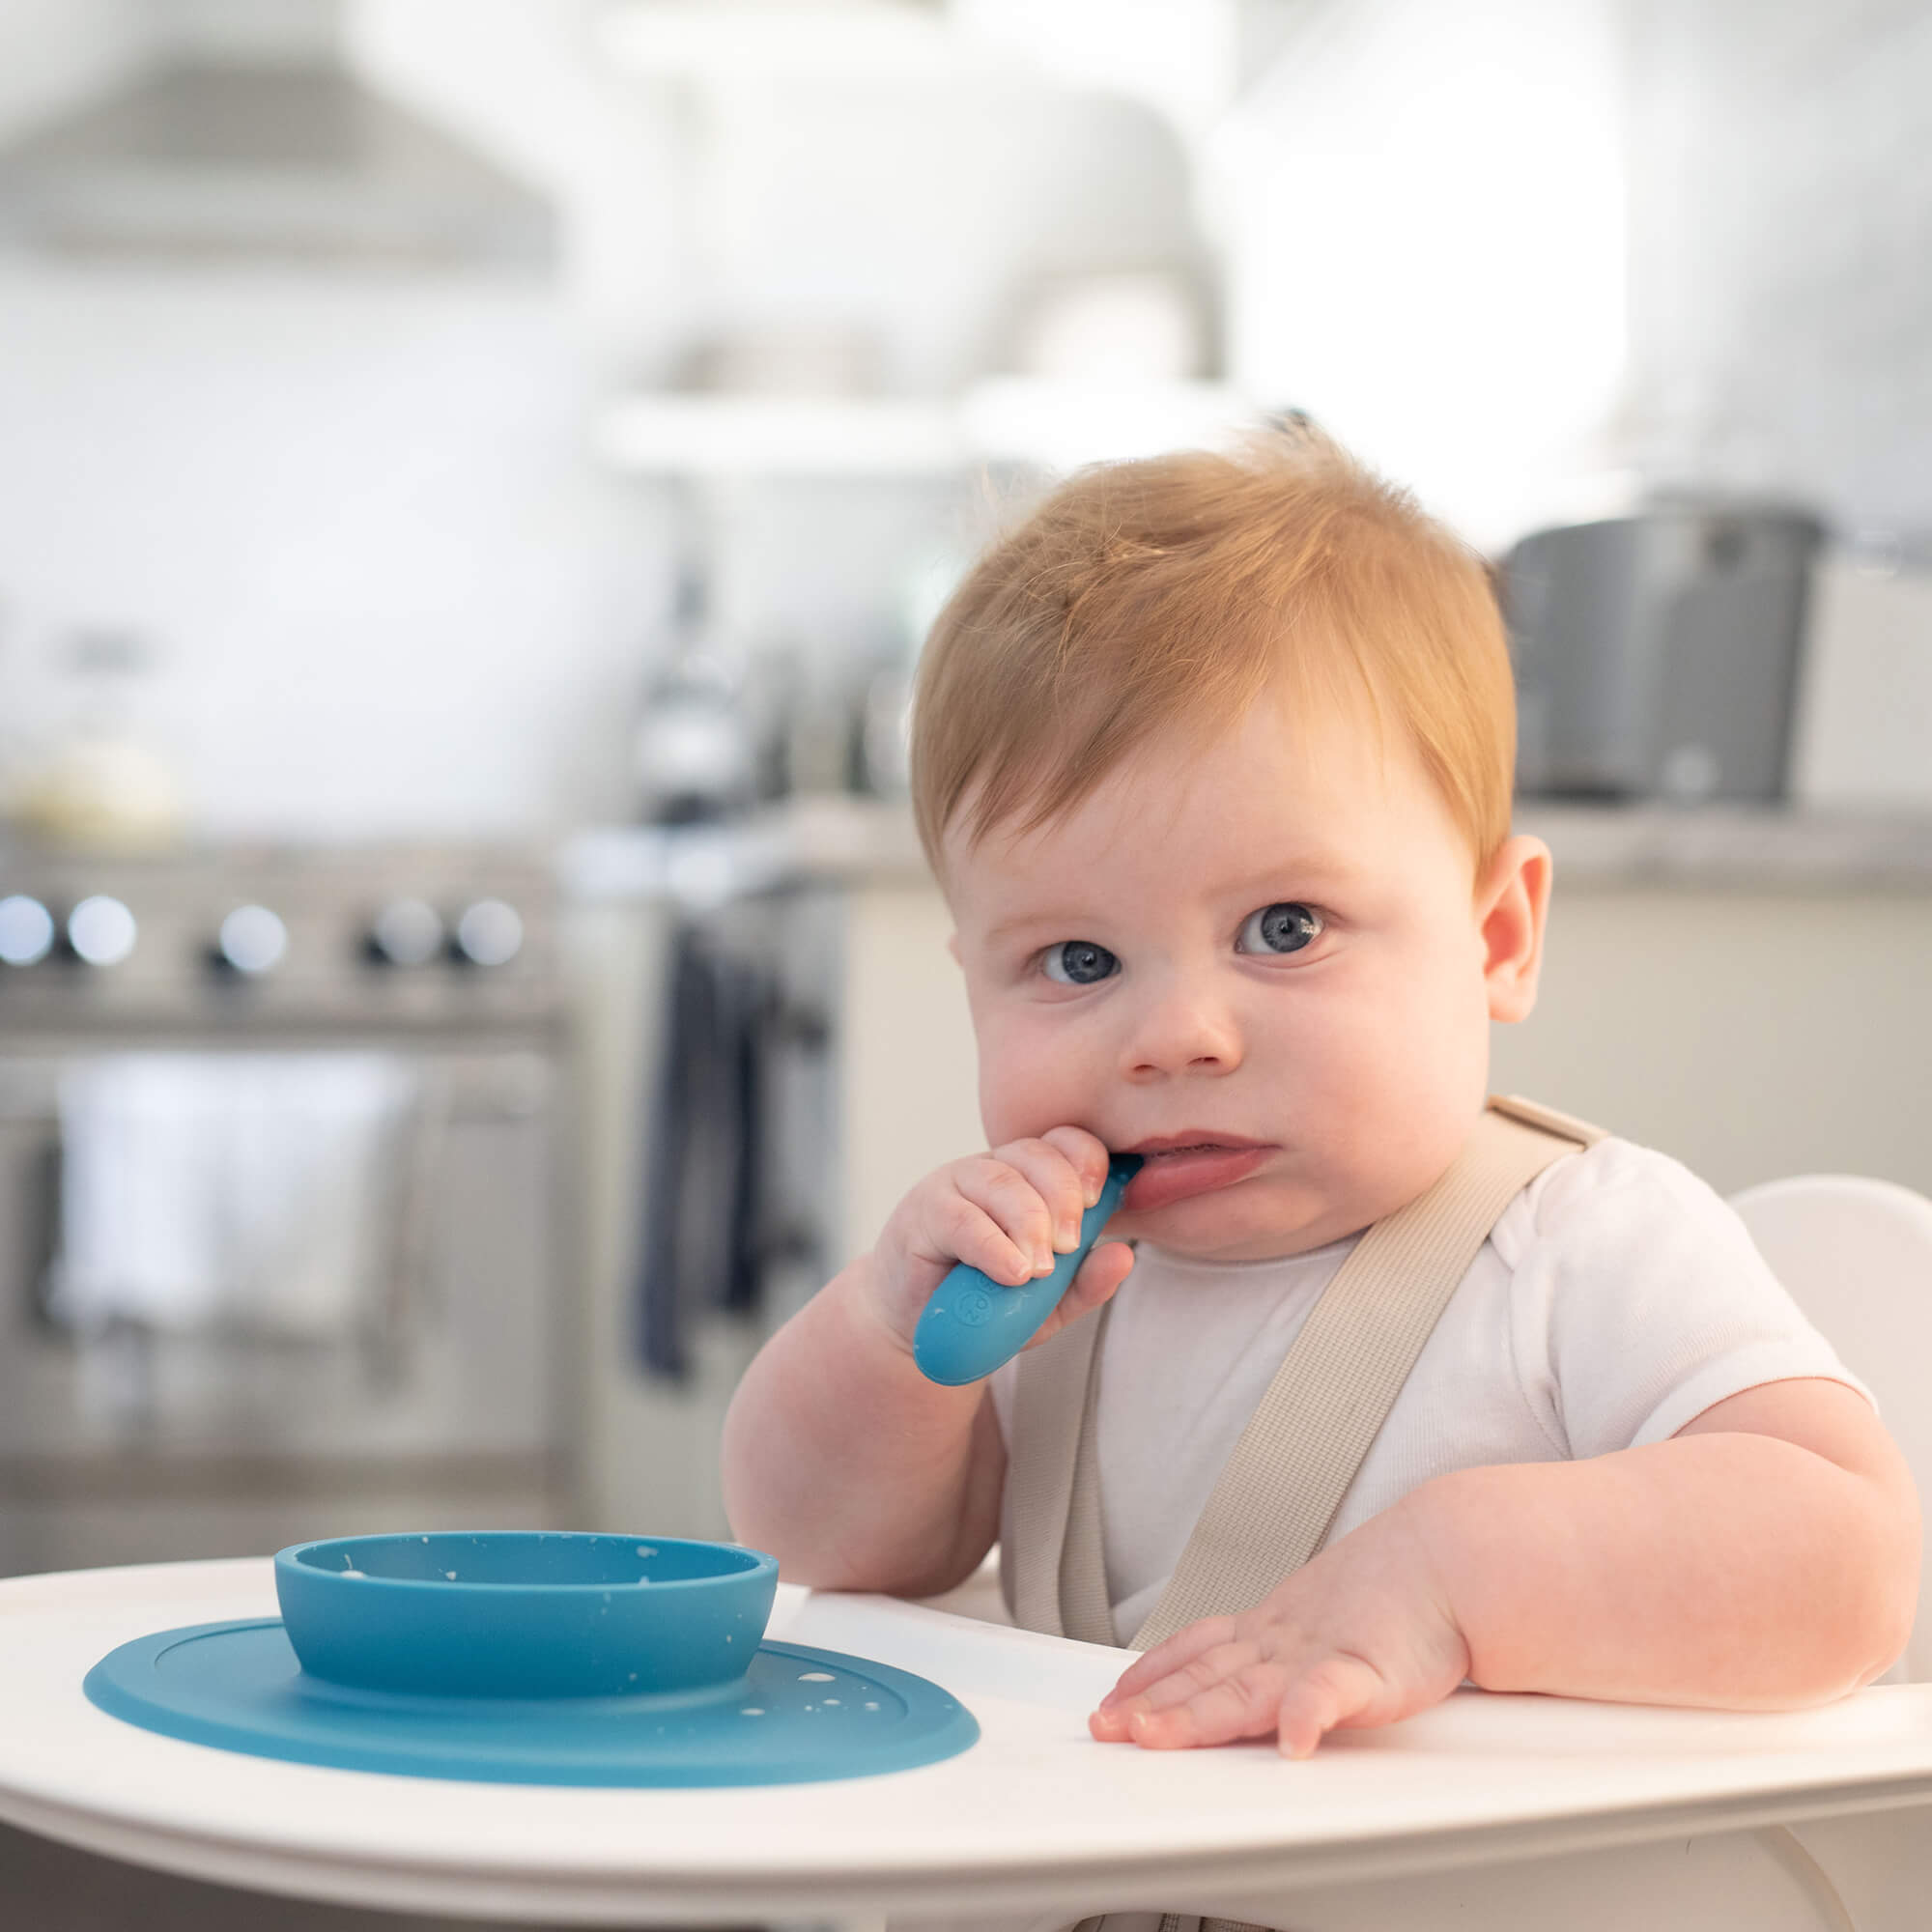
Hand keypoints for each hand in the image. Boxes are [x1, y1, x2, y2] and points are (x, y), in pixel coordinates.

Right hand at [868, 1128, 1135, 1354]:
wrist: (922, 1330)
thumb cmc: (986, 1304)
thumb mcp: (1047, 1302)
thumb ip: (1085, 1282)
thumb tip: (1123, 1255)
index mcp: (1029, 1178)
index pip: (1065, 1143)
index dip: (1087, 1162)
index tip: (1097, 1202)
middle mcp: (994, 1169)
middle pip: (1038, 1156)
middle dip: (1063, 1199)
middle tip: (1068, 1248)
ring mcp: (956, 1185)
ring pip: (1002, 1182)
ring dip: (1030, 1224)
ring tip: (1039, 1270)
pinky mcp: (924, 1212)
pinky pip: (963, 1218)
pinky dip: (992, 1245)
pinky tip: (1011, 1272)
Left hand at [1088, 1496, 1470, 1757]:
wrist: (1447, 1560)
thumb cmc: (1393, 1596)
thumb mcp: (1322, 1618)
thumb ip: (1286, 1653)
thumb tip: (1256, 1683)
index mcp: (1271, 1631)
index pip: (1196, 1652)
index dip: (1149, 1674)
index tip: (1112, 1698)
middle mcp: (1282, 1643)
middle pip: (1203, 1678)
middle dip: (1149, 1705)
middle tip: (1104, 1727)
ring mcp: (1317, 1656)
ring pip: (1243, 1690)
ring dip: (1194, 1715)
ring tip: (1152, 1734)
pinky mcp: (1366, 1673)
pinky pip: (1328, 1696)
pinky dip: (1304, 1717)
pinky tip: (1289, 1744)